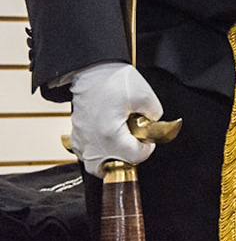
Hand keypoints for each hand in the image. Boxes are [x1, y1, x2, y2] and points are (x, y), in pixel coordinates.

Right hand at [68, 62, 162, 176]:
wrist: (90, 72)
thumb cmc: (114, 82)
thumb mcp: (145, 95)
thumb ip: (155, 115)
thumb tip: (153, 125)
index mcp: (110, 137)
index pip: (135, 157)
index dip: (147, 148)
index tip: (148, 137)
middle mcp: (92, 145)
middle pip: (113, 168)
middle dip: (127, 157)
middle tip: (134, 141)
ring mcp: (81, 142)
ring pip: (97, 165)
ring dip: (112, 158)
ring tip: (122, 140)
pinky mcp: (75, 137)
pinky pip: (87, 155)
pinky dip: (99, 151)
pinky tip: (109, 136)